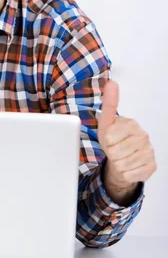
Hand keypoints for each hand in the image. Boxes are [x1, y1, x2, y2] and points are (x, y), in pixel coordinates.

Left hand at [98, 80, 156, 204]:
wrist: (123, 159)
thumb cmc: (113, 140)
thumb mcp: (105, 123)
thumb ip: (108, 104)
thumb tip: (112, 83)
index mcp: (131, 123)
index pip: (109, 136)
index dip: (105, 140)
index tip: (109, 136)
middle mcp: (143, 135)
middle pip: (115, 152)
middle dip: (111, 153)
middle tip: (114, 149)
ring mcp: (149, 150)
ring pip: (123, 164)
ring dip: (118, 164)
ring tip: (120, 157)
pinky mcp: (152, 165)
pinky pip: (131, 174)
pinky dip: (125, 173)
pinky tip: (128, 165)